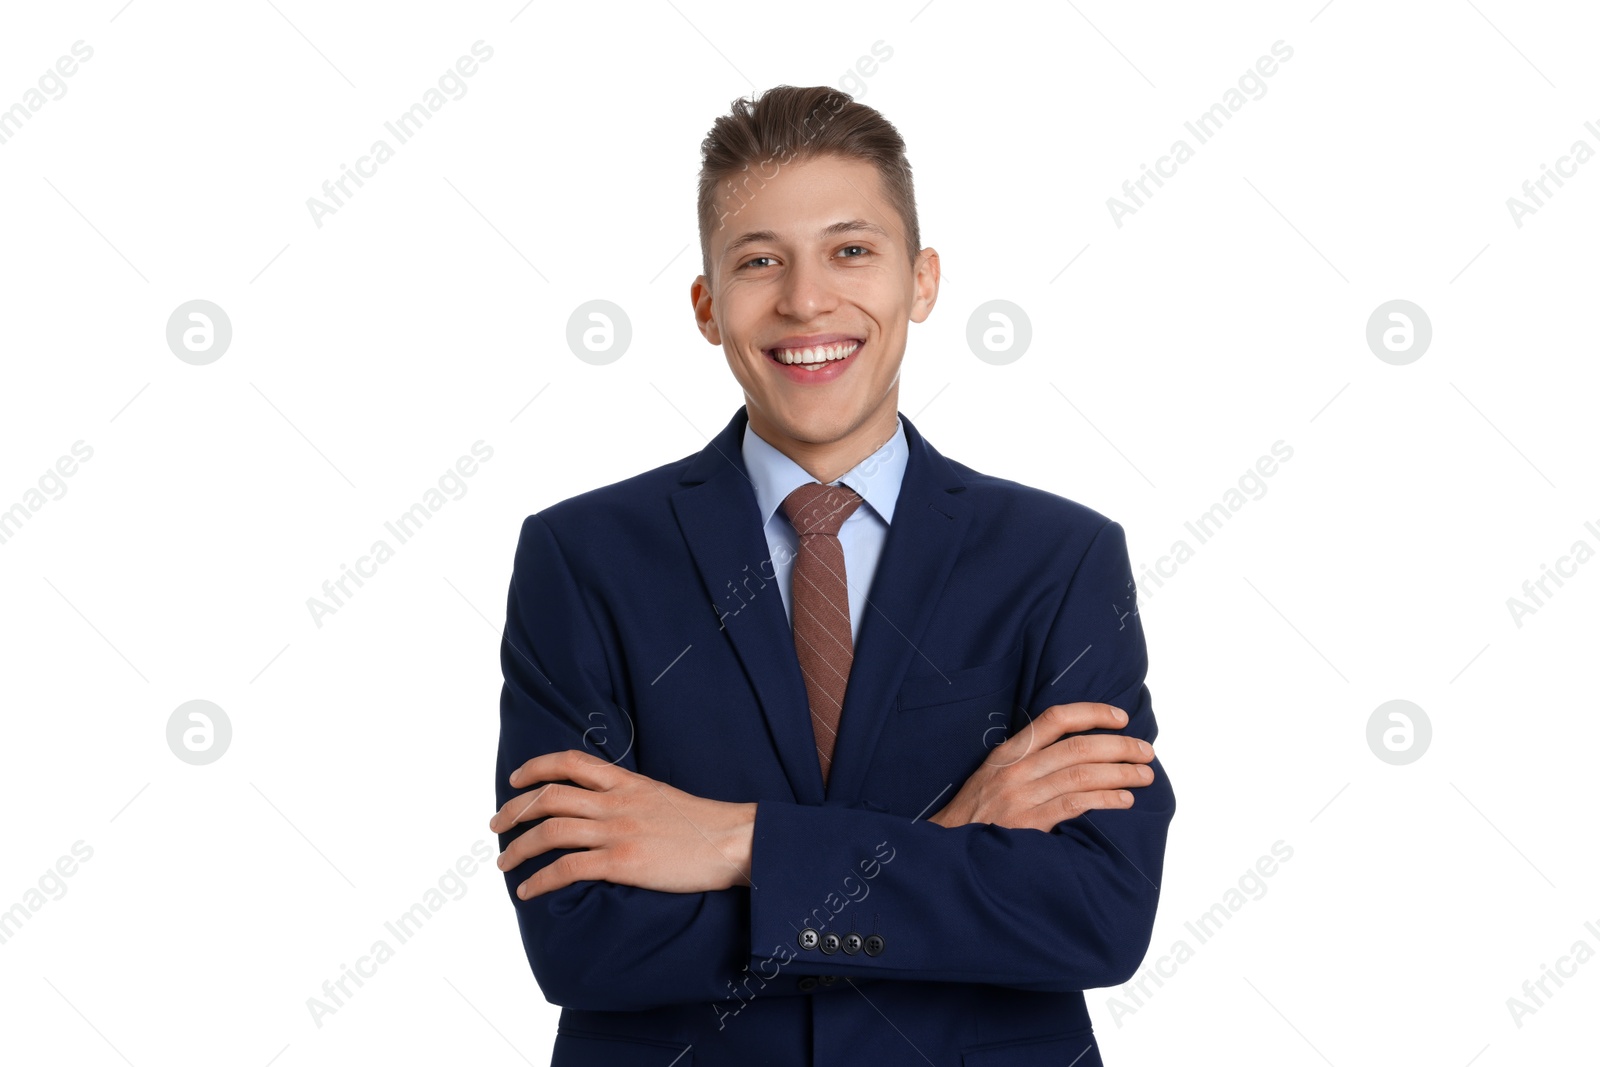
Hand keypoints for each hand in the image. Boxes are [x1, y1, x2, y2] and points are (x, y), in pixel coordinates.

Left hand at [489, 749, 756, 897]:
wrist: (733, 841)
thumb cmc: (703, 825)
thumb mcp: (662, 797)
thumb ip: (631, 798)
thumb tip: (606, 809)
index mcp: (627, 783)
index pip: (571, 763)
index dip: (536, 767)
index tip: (516, 780)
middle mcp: (616, 802)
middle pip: (550, 797)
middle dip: (515, 810)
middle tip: (497, 824)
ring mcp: (618, 831)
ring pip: (551, 831)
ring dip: (519, 847)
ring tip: (504, 861)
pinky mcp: (623, 862)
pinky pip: (568, 869)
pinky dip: (541, 880)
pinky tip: (528, 890)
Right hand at [927, 702, 1153, 831]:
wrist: (947, 849)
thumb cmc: (975, 814)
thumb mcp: (992, 775)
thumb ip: (1026, 760)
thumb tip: (1075, 750)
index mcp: (1008, 752)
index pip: (1054, 719)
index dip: (1092, 713)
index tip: (1121, 718)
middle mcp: (1015, 770)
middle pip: (1077, 748)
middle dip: (1119, 747)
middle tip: (1146, 751)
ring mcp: (1021, 797)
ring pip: (1081, 775)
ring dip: (1120, 774)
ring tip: (1145, 775)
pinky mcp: (1028, 825)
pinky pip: (1074, 806)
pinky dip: (1104, 800)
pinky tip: (1124, 801)